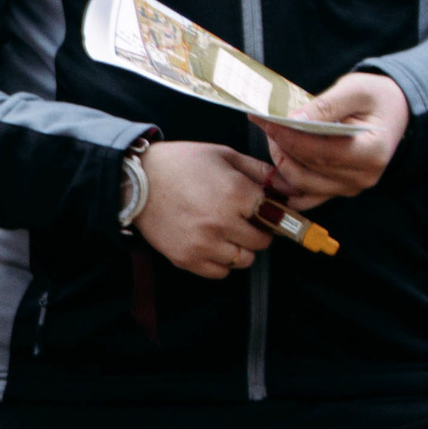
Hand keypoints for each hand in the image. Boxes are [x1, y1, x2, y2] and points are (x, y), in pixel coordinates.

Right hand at [131, 140, 274, 277]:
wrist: (136, 180)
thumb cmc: (181, 163)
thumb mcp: (223, 155)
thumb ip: (260, 171)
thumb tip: (291, 186)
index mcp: (236, 194)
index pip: (275, 216)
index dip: (271, 212)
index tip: (265, 210)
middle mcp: (223, 222)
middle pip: (262, 242)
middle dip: (258, 231)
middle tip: (244, 220)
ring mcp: (204, 244)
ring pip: (244, 260)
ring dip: (241, 248)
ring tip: (227, 233)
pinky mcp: (187, 259)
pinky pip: (220, 272)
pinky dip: (221, 262)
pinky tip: (212, 244)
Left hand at [256, 71, 407, 209]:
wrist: (394, 111)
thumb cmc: (376, 98)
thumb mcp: (355, 90)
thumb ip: (325, 106)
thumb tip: (293, 120)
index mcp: (371, 153)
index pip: (320, 152)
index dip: (288, 138)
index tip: (265, 120)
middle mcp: (362, 177)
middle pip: (308, 170)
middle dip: (281, 147)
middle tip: (266, 124)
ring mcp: (350, 188)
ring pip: (302, 184)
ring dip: (281, 163)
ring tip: (274, 137)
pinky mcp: (338, 190)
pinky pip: (305, 197)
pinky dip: (286, 184)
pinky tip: (275, 165)